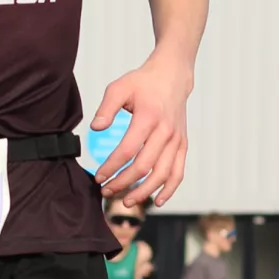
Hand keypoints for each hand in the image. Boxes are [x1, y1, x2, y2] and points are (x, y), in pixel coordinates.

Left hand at [89, 49, 190, 205]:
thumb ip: (106, 107)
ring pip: (162, 175)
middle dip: (123, 183)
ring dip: (144, 192)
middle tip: (106, 191)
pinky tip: (157, 201)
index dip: (111, 167)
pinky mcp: (182, 145)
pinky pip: (178, 172)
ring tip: (126, 201)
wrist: (172, 76)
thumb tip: (95, 128)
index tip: (99, 177)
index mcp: (148, 117)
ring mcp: (176, 140)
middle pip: (144, 166)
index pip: (127, 150)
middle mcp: (165, 131)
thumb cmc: (143, 83)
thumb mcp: (119, 87)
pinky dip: (169, 189)